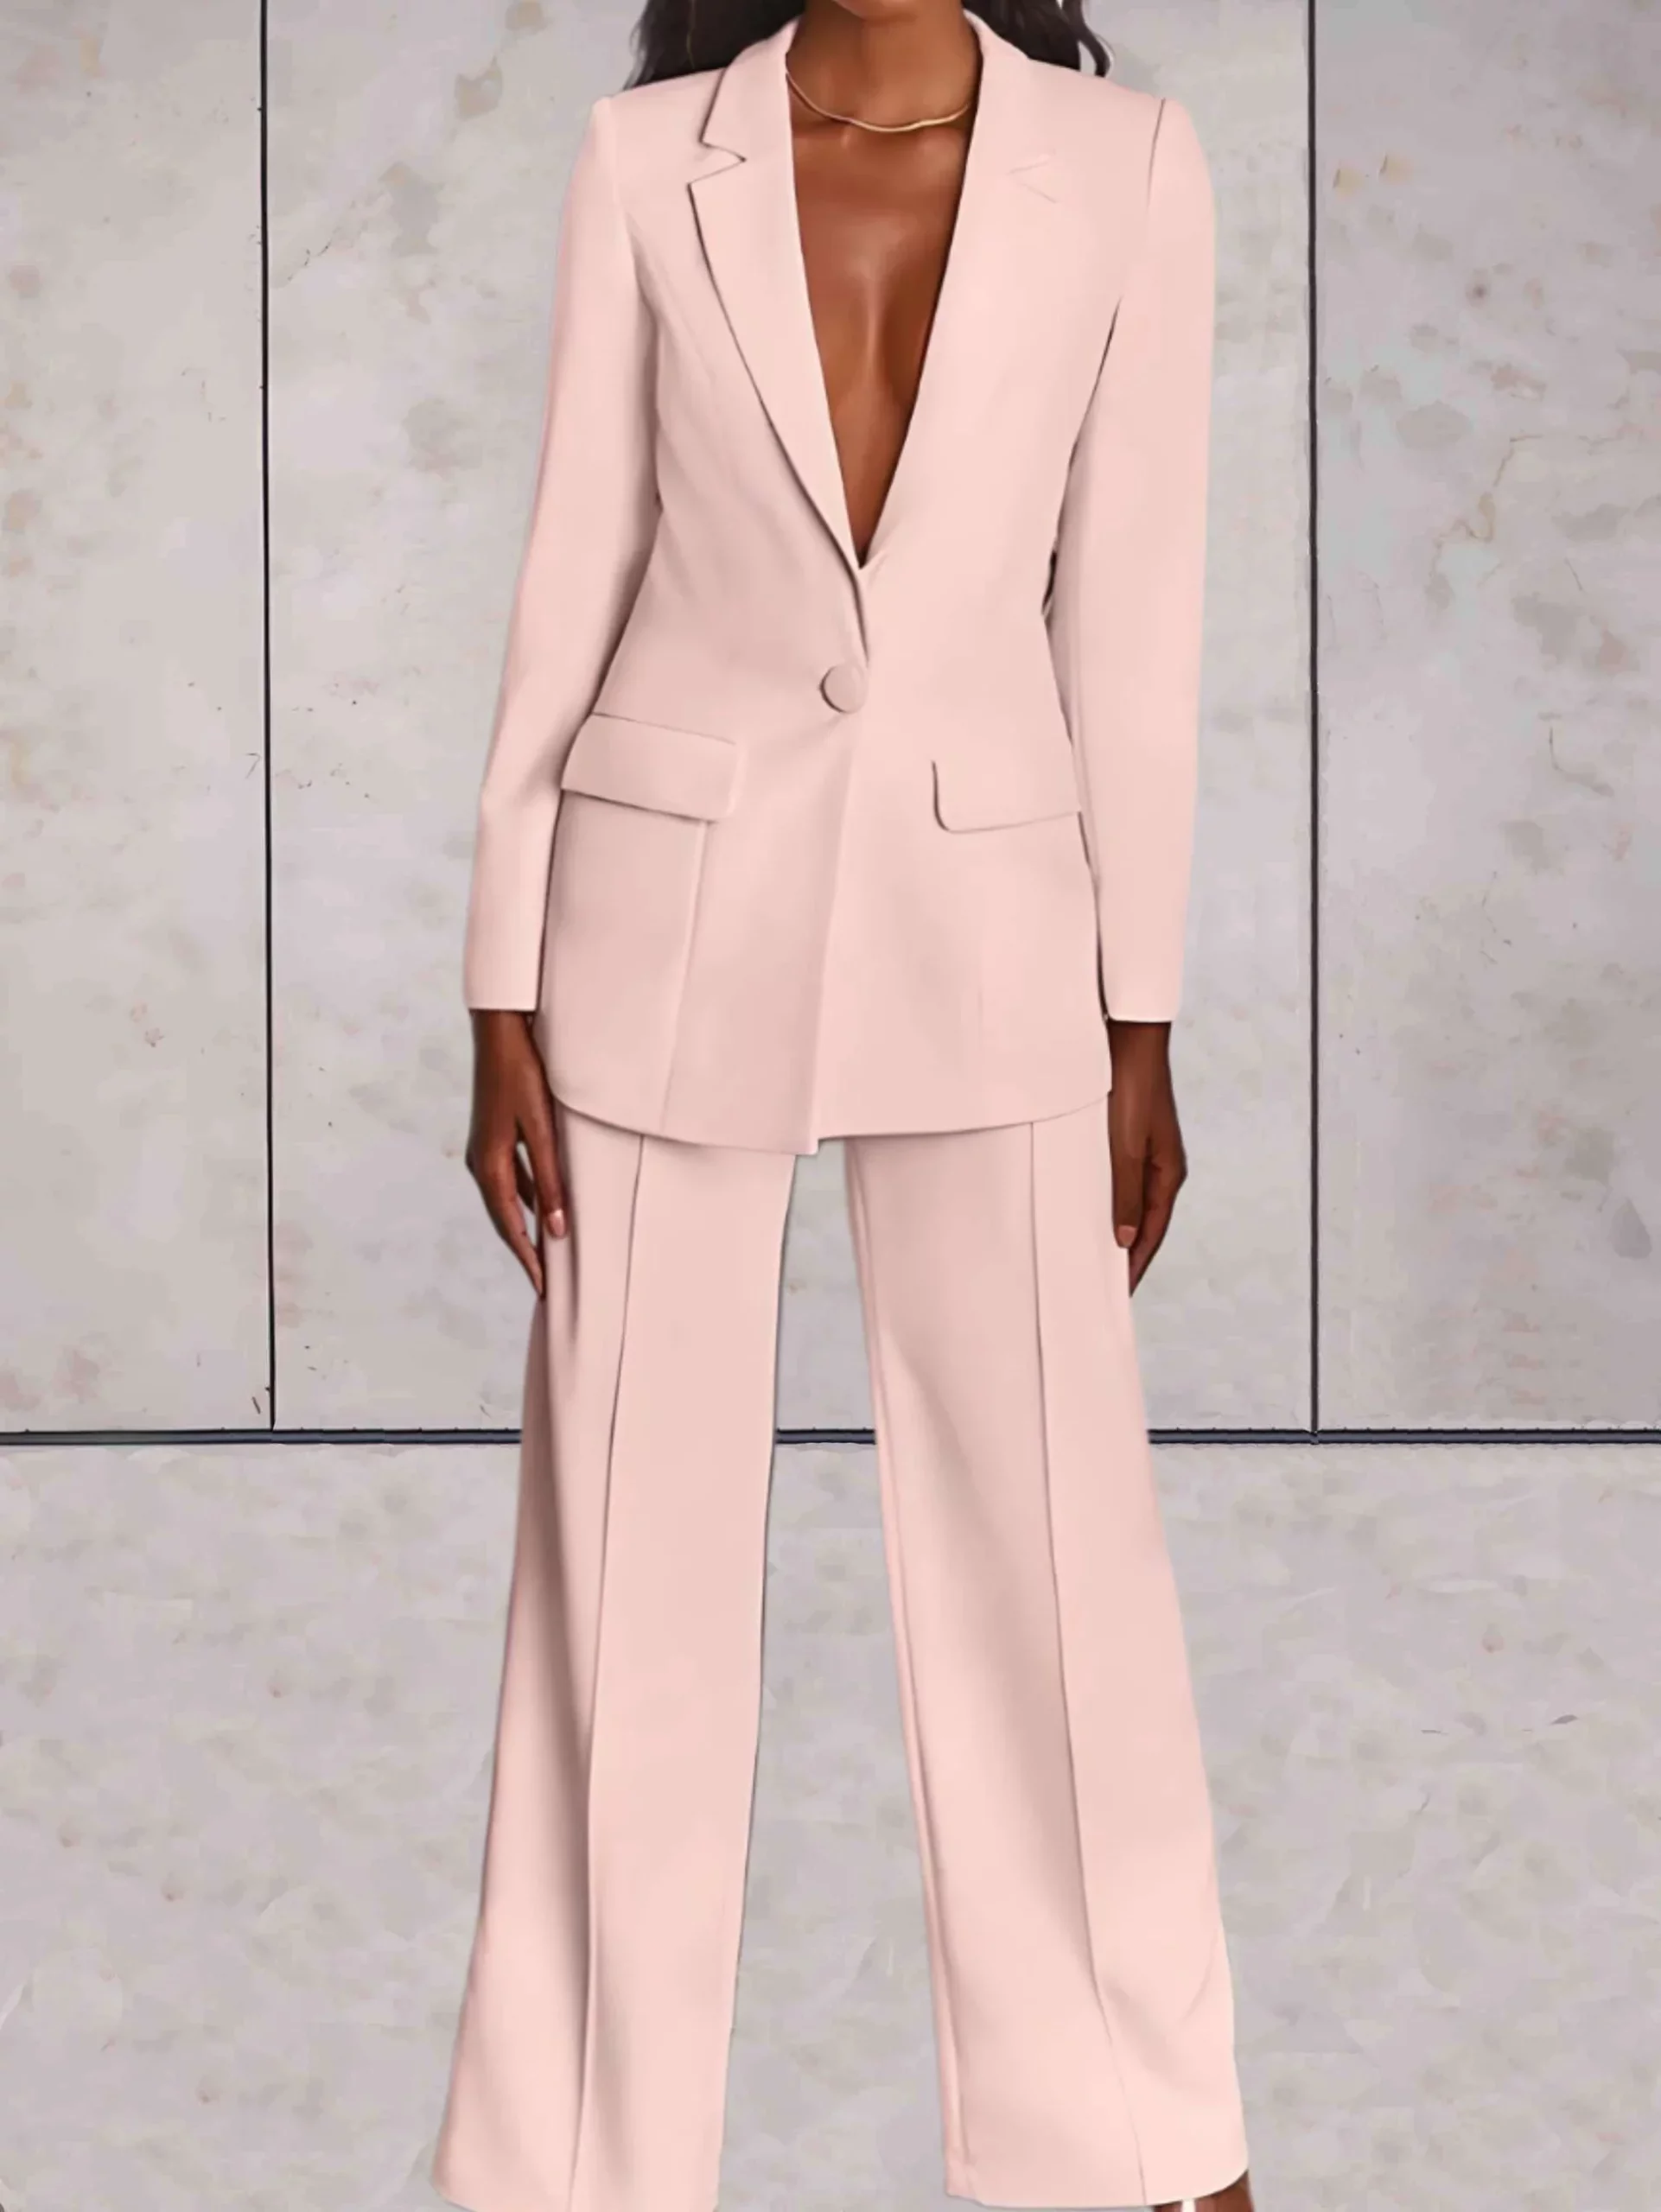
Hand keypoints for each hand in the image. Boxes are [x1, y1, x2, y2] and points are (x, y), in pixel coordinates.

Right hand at [464, 1009, 566, 1297]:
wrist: (500, 1032)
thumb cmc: (523, 1075)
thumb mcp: (542, 1130)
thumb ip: (552, 1180)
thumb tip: (558, 1230)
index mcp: (489, 1166)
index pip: (510, 1227)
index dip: (528, 1259)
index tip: (544, 1290)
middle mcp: (480, 1162)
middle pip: (504, 1219)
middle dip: (525, 1251)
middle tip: (545, 1283)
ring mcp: (484, 1149)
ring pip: (507, 1200)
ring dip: (525, 1226)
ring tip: (546, 1252)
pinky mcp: (493, 1136)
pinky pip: (511, 1180)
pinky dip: (527, 1200)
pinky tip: (543, 1205)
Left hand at [1105, 1018, 1187, 1293]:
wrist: (1128, 1043)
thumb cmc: (1131, 1091)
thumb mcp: (1126, 1148)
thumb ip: (1125, 1193)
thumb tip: (1125, 1237)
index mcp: (1167, 1173)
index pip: (1152, 1231)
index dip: (1135, 1262)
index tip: (1119, 1290)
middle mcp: (1161, 1166)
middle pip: (1144, 1220)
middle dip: (1127, 1252)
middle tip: (1104, 1281)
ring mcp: (1145, 1152)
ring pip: (1130, 1201)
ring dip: (1115, 1226)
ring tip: (1095, 1252)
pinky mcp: (1127, 1138)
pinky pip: (1118, 1181)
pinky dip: (1107, 1201)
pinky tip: (1089, 1208)